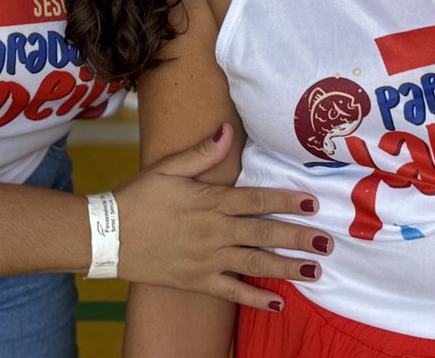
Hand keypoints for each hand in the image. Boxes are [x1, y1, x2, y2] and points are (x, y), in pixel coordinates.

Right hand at [113, 124, 328, 312]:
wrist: (107, 236)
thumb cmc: (138, 198)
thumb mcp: (168, 168)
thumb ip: (202, 153)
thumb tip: (227, 131)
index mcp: (210, 201)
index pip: (256, 199)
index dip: (286, 201)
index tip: (312, 203)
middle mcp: (214, 231)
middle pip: (263, 233)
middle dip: (298, 237)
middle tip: (327, 241)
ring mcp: (207, 259)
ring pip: (254, 263)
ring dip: (286, 267)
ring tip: (314, 270)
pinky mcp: (197, 281)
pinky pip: (232, 291)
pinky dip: (255, 298)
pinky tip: (278, 303)